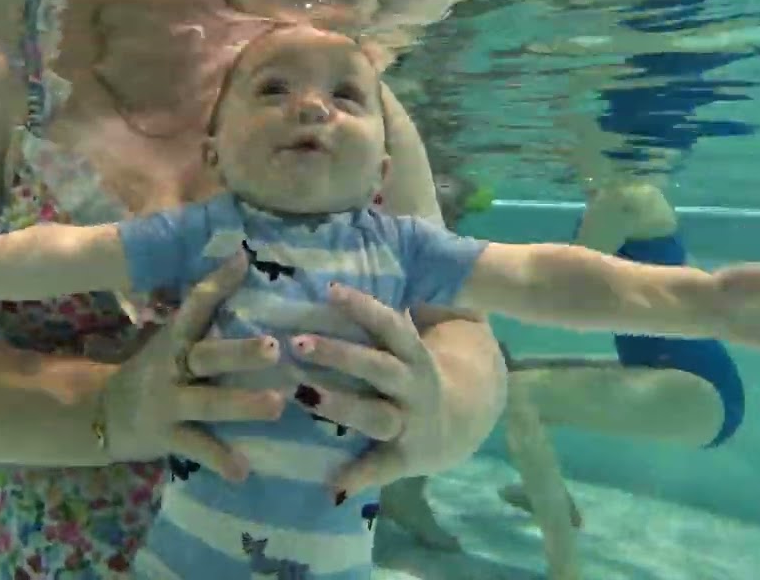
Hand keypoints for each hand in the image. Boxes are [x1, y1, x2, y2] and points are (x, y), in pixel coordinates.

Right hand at [102, 253, 286, 481]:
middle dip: (240, 352)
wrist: (102, 413)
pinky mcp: (167, 436)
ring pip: (208, 403)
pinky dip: (220, 460)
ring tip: (278, 406)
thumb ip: (201, 319)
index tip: (244, 259)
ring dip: (242, 404)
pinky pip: (197, 448)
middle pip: (207, 355)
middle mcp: (172, 367)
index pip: (196, 305)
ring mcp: (169, 403)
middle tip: (275, 347)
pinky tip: (243, 471)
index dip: (218, 282)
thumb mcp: (170, 341)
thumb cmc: (154, 370)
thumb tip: (243, 271)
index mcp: (175, 338)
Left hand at [285, 284, 450, 499]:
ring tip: (303, 396)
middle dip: (339, 353)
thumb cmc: (417, 368)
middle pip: (375, 366)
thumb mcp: (411, 339)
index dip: (362, 307)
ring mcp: (409, 422)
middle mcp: (413, 385)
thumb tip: (347, 270)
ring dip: (340, 405)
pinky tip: (333, 487)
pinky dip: (359, 477)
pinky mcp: (405, 457)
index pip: (389, 325)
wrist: (463, 421)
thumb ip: (386, 313)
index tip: (329, 289)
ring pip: (375, 414)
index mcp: (413, 353)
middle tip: (296, 342)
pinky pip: (382, 467)